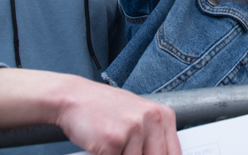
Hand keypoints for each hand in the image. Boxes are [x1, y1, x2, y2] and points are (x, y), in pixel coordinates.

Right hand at [55, 79, 179, 154]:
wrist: (74, 97)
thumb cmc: (104, 109)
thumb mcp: (137, 118)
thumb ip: (153, 139)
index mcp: (163, 115)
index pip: (174, 154)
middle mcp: (152, 119)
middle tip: (125, 151)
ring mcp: (133, 128)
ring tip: (112, 145)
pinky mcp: (114, 139)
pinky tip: (101, 146)